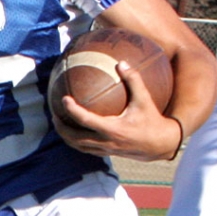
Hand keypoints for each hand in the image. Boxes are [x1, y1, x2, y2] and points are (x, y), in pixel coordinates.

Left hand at [52, 62, 181, 161]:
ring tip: (59, 124)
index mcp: (113, 129)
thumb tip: (121, 63)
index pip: (86, 120)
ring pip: (79, 146)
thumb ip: (133, 80)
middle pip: (75, 138)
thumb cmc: (153, 120)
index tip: (64, 99)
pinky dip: (77, 141)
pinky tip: (74, 131)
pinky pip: (87, 149)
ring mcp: (106, 149)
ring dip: (67, 137)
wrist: (161, 144)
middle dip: (62, 128)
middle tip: (54, 115)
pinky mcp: (108, 153)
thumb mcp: (145, 99)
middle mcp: (107, 141)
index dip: (73, 110)